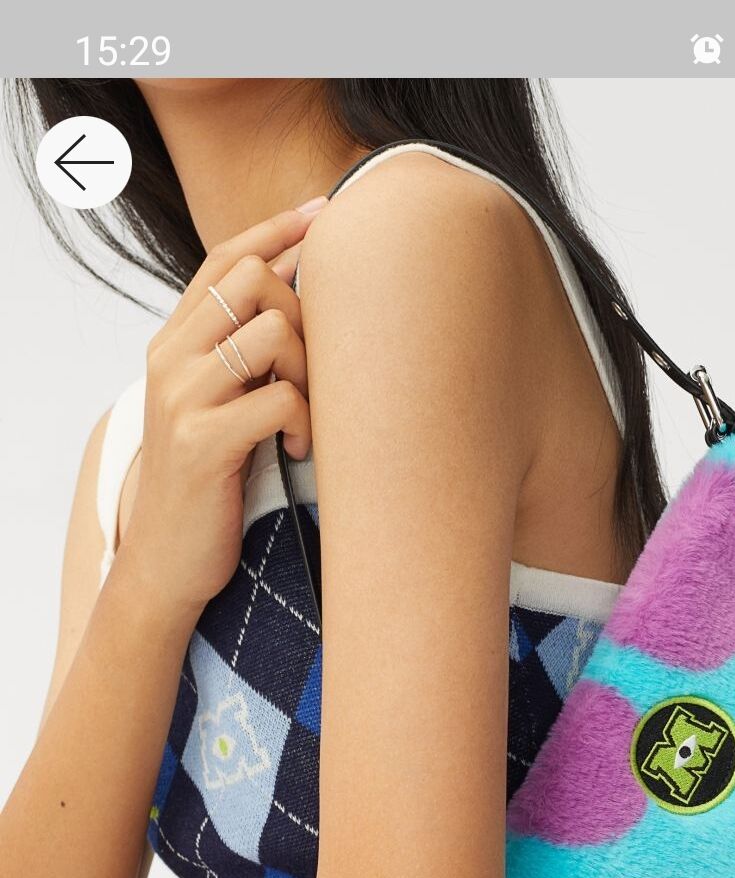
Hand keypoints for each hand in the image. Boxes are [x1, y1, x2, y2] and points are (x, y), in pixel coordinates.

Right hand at [120, 201, 324, 626]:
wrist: (166, 562)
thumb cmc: (208, 483)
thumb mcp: (217, 403)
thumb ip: (241, 351)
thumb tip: (298, 289)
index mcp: (173, 342)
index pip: (223, 258)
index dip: (276, 230)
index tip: (323, 213)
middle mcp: (170, 358)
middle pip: (253, 281)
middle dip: (302, 317)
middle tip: (309, 376)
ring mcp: (182, 398)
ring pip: (271, 332)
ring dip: (307, 372)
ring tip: (304, 419)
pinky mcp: (203, 442)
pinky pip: (280, 399)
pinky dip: (306, 424)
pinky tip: (299, 452)